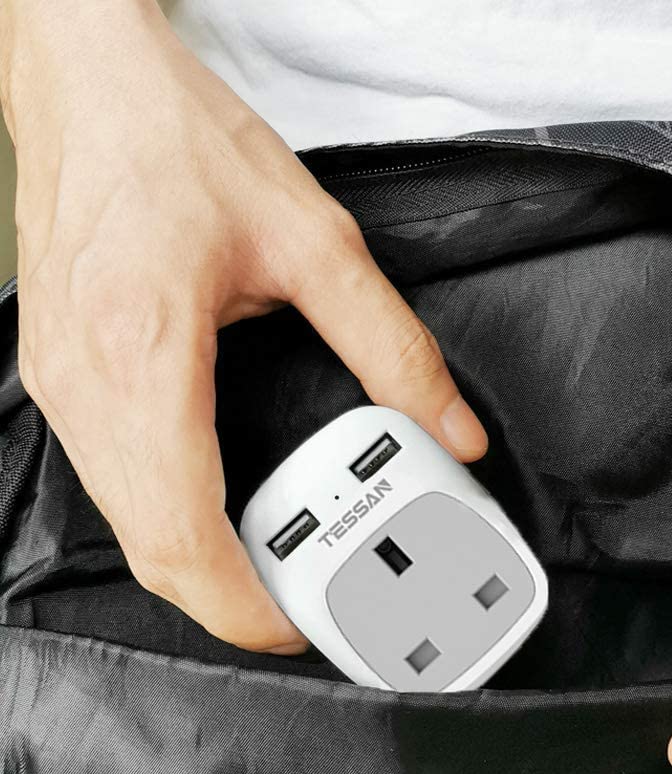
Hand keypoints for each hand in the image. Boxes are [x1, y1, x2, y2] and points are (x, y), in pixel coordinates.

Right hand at [0, 0, 485, 652]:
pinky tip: (213, 514)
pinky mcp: (61, 375)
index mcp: (144, 355)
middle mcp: (84, 384)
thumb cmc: (179, 145)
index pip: (181, 533)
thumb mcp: (314, 243)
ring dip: (194, 563)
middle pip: (148, 548)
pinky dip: (165, 519)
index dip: (240, 603)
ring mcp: (58, 384)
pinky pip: (111, 482)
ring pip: (124, 522)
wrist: (92, 85)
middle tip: (297, 606)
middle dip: (223, 599)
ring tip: (269, 569)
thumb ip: (392, 346)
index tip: (294, 625)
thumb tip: (447, 424)